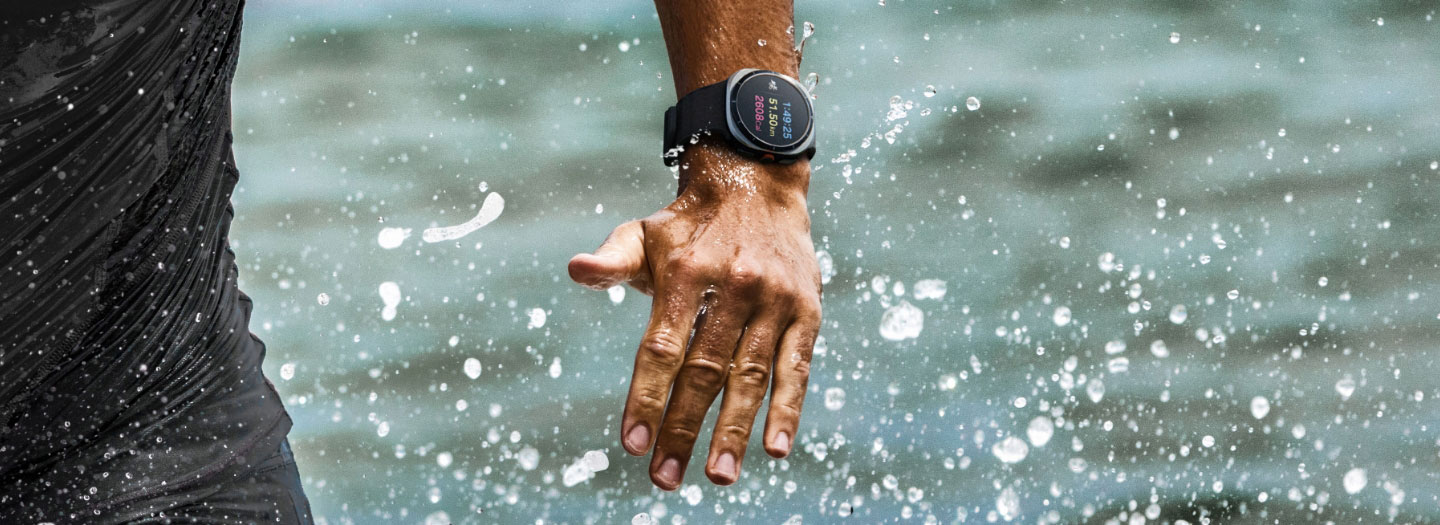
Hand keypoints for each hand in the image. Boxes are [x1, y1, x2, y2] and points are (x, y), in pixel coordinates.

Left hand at [568, 144, 821, 489]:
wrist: (757, 183)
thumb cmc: (689, 225)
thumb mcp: (645, 234)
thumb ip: (612, 260)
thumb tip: (577, 270)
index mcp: (684, 271)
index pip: (662, 347)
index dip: (646, 397)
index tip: (633, 443)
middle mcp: (731, 285)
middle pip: (704, 371)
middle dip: (682, 427)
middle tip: (663, 476)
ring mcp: (772, 299)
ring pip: (750, 377)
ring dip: (733, 431)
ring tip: (718, 476)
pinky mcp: (806, 310)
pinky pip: (796, 368)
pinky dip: (788, 410)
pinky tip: (775, 449)